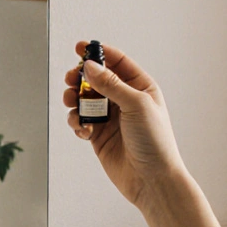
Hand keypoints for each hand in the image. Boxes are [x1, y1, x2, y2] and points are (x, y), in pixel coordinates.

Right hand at [63, 41, 187, 209]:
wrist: (152, 179)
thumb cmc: (155, 141)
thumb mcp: (136, 105)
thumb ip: (110, 84)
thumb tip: (90, 66)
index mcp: (140, 87)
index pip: (117, 61)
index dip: (98, 52)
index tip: (79, 47)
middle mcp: (124, 100)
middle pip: (95, 79)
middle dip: (80, 77)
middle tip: (71, 79)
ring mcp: (110, 118)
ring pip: (84, 99)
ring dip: (74, 100)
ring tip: (72, 105)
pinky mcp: (99, 135)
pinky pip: (81, 121)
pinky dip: (77, 122)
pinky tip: (83, 130)